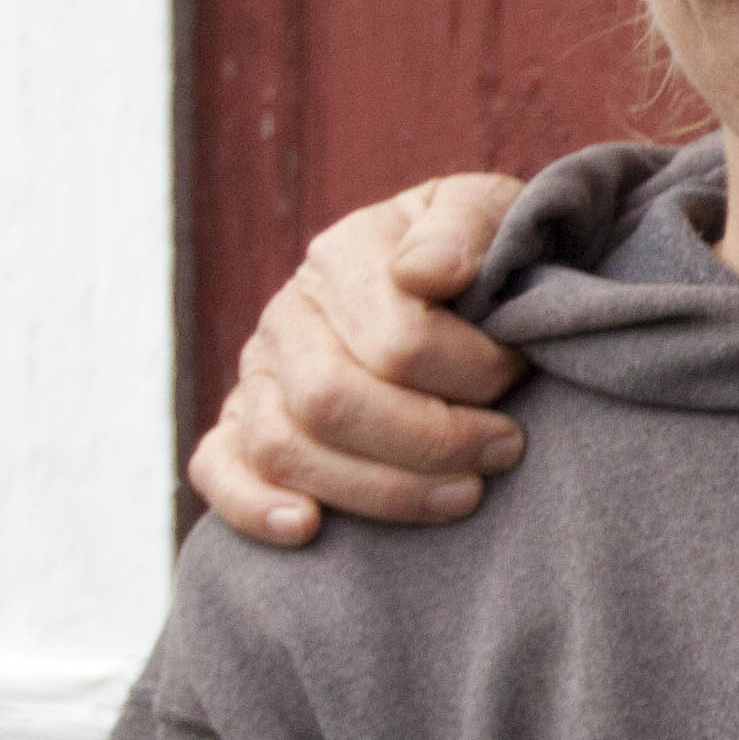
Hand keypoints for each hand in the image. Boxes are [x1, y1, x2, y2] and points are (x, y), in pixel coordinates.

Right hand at [187, 171, 533, 541]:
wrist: (467, 280)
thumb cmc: (484, 255)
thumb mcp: (492, 212)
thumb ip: (466, 226)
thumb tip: (426, 270)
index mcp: (344, 255)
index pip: (399, 342)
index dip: (473, 373)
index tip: (521, 374)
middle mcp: (289, 314)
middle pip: (334, 401)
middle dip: (434, 440)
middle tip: (505, 448)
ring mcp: (259, 372)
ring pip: (285, 447)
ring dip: (381, 488)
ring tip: (464, 494)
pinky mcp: (242, 423)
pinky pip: (218, 467)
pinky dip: (253, 504)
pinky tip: (307, 527)